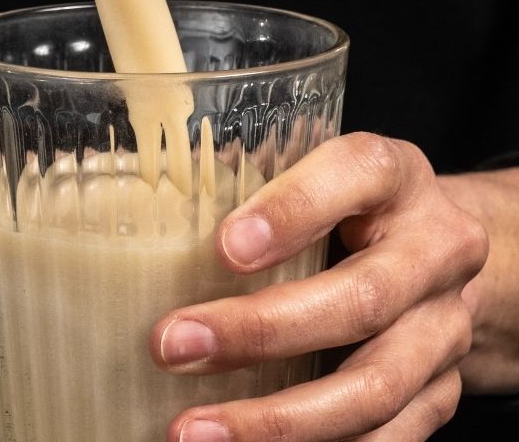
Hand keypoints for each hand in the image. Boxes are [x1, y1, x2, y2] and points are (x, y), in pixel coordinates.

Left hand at [149, 133, 488, 441]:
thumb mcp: (310, 161)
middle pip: (361, 299)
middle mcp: (434, 248)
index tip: (224, 248)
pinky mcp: (442, 390)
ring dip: (278, 420)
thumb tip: (130, 185)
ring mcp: (443, 328)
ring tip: (193, 431)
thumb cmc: (348, 197)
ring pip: (373, 387)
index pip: (352, 176)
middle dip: (260, 332)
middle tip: (171, 345)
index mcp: (392, 172)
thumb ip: (244, 172)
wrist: (444, 247)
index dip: (290, 212)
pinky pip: (387, 439)